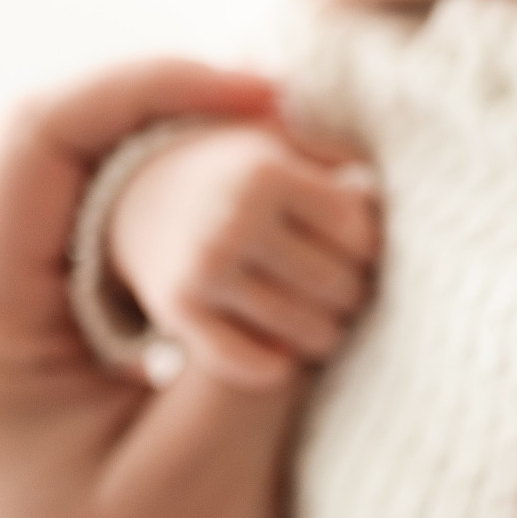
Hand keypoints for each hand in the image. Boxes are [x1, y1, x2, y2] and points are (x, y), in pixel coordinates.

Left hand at [0, 62, 309, 517]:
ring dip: (249, 220)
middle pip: (104, 161)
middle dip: (228, 159)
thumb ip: (258, 336)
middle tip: (335, 202)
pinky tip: (313, 306)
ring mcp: (50, 352)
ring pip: (146, 213)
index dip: (154, 84)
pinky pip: (171, 279)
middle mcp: (2, 324)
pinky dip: (248, 273)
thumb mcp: (203, 480)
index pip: (42, 140)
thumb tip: (327, 209)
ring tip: (336, 274)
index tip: (271, 99)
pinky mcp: (105, 381)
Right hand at [110, 122, 379, 387]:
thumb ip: (339, 165)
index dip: (369, 250)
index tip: (361, 254)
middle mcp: (234, 221)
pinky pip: (244, 361)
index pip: (356, 233)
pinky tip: (286, 358)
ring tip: (327, 323)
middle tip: (348, 294)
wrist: (143, 198)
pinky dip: (274, 369)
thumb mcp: (285, 148)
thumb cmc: (239, 176)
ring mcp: (204, 269)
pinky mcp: (177, 311)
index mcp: (267, 177)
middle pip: (335, 284)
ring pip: (303, 328)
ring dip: (326, 334)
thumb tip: (372, 197)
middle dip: (353, 294)